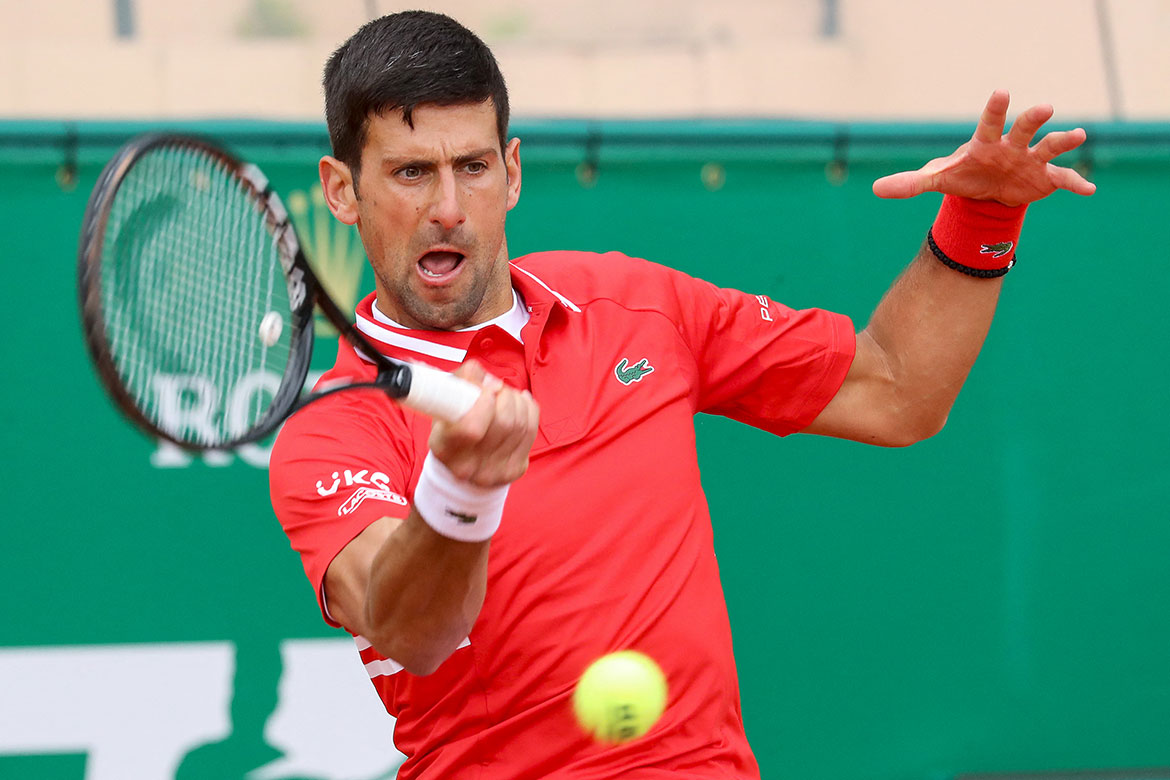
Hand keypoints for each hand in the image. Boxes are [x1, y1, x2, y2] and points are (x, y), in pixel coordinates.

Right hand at [428, 360, 539, 487]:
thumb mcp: (443, 401)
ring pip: (521, 425)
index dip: (484, 402)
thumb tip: (488, 379)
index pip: (472, 428)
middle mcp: (469, 466)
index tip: (486, 390)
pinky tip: (520, 402)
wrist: (458, 462)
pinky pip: (531, 431)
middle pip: (504, 423)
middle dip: (505, 396)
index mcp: (445, 448)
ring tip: (506, 395)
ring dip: (517, 401)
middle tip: (496, 389)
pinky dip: (529, 409)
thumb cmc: (450, 425)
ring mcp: (494, 472)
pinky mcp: (514, 470)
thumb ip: (462, 381)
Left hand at [872, 89, 1095, 206]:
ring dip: (1063, 141)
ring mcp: (1030, 160)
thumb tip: (876, 190)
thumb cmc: (963, 175)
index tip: (1002, 92)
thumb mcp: (937, 179)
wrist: (987, 192)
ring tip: (1078, 135)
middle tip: (1045, 107)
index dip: (996, 108)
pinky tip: (1089, 189)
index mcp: (986, 143)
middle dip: (1033, 119)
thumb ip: (910, 183)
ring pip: (1049, 147)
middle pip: (1024, 128)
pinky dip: (1076, 183)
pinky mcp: (1044, 178)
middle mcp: (1012, 146)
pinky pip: (1063, 179)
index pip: (989, 122)